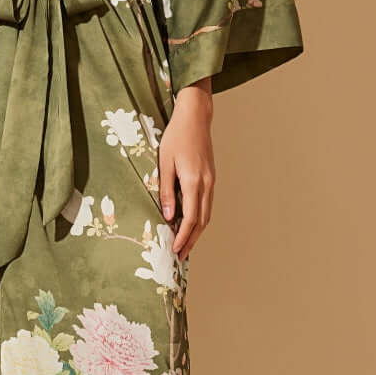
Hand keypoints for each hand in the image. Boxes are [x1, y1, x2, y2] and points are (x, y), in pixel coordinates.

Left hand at [158, 77, 213, 259]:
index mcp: (194, 181)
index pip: (191, 217)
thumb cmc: (175, 137)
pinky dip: (200, 218)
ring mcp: (211, 181)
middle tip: (181, 256)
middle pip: (202, 221)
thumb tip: (169, 216)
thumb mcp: (164, 163)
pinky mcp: (210, 178)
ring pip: (207, 214)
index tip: (175, 250)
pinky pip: (207, 204)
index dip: (183, 236)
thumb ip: (167, 190)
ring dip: (197, 232)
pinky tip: (191, 224)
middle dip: (192, 240)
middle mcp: (206, 184)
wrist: (195, 118)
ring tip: (186, 245)